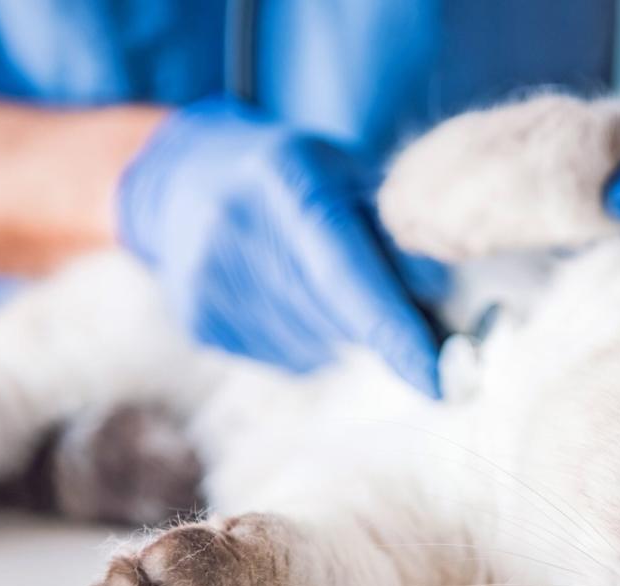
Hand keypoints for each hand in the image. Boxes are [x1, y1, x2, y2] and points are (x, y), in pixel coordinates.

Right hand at [118, 99, 446, 394]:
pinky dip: (311, 335)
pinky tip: (290, 293)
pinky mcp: (201, 321)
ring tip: (321, 278)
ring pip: (319, 344)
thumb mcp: (345, 171)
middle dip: (383, 322)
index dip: (395, 333)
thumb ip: (395, 225)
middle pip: (339, 317)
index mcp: (285, 181)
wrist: (179, 178)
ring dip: (344, 327)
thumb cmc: (289, 173)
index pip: (348, 275)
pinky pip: (289, 355)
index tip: (439, 379)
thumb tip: (440, 293)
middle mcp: (238, 230)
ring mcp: (212, 281)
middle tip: (395, 295)